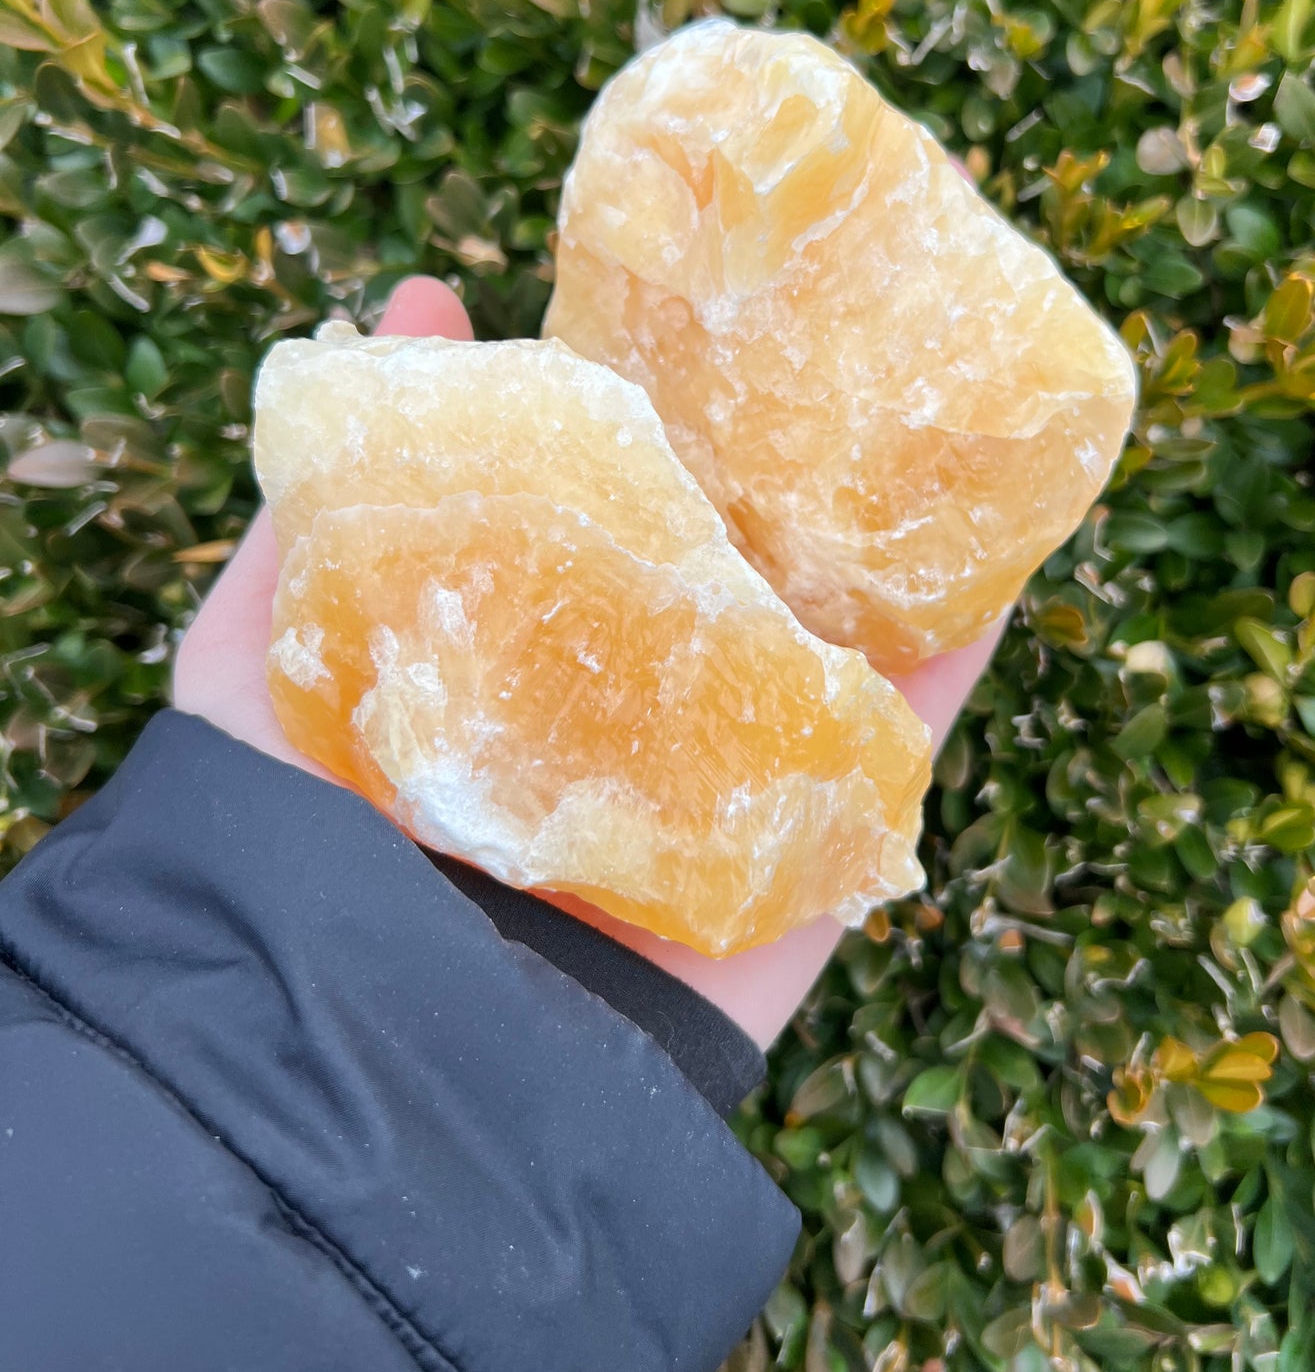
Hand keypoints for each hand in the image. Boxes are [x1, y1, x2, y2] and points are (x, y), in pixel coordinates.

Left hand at [173, 275, 1004, 1049]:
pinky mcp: (786, 877)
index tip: (700, 298)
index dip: (653, 404)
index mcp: (506, 656)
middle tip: (847, 329)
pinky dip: (947, 672)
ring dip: (885, 551)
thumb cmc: (286, 850)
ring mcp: (707, 793)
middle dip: (786, 463)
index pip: (598, 505)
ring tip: (944, 422)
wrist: (356, 1073)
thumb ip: (323, 495)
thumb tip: (420, 298)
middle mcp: (613, 716)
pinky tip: (997, 567)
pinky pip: (885, 768)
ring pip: (822, 652)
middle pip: (725, 570)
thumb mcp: (260, 650)